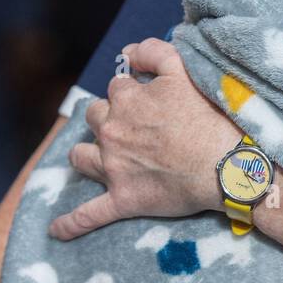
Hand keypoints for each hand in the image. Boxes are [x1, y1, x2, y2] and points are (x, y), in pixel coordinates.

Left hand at [49, 38, 236, 240]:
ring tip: (99, 156)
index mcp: (126, 100)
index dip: (134, 93)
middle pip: (94, 117)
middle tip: (135, 127)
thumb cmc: (210, 117)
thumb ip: (153, 52)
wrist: (227, 165)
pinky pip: (89, 214)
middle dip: (108, 118)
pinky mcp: (123, 199)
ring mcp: (114, 167)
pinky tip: (56, 230)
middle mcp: (112, 131)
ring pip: (81, 157)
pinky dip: (72, 223)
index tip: (151, 101)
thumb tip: (127, 52)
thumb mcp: (184, 70)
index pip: (117, 87)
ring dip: (87, 154)